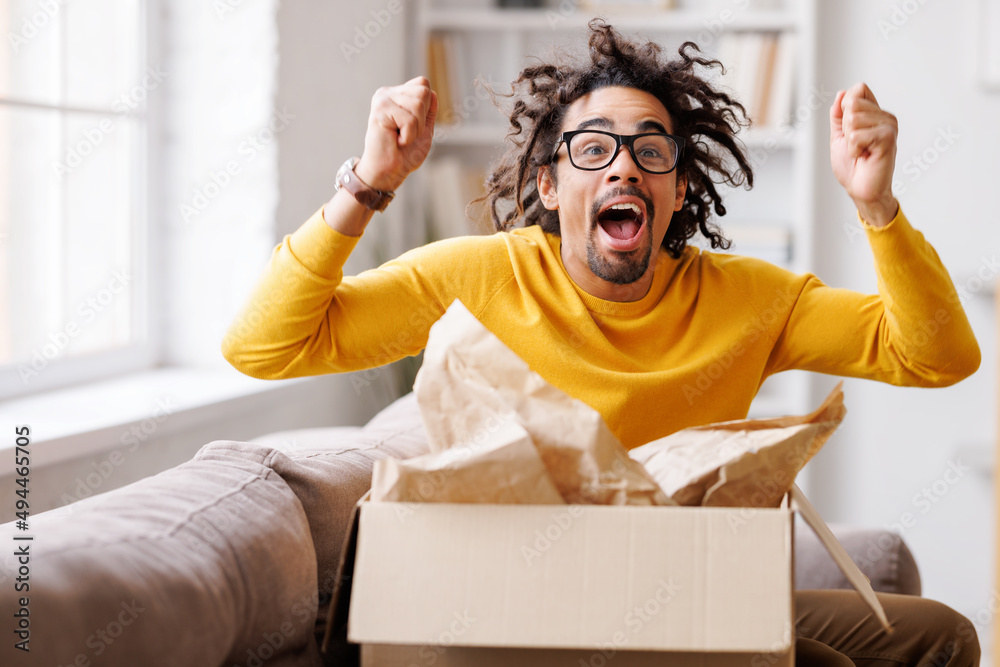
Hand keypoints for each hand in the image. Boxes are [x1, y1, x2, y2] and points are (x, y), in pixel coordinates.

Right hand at [355, 76, 436, 192]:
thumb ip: (429, 111)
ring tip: (401, 137)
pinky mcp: (380, 111)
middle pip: (423, 91)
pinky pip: (409, 120)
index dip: (426, 107)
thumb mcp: (424, 129)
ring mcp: (382, 100)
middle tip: (406, 133)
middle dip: (422, 118)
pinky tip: (396, 141)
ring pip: (418, 105)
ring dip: (415, 129)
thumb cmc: (404, 154)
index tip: (412, 125)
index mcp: (396, 95)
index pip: (422, 84)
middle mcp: (387, 94)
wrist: (388, 173)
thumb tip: (432, 92)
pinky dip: (408, 136)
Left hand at [829, 83, 898, 226]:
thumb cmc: (852, 167)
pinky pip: (856, 136)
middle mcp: (885, 117)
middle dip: (845, 128)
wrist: (860, 189)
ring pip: (852, 120)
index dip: (845, 107)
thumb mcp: (839, 137)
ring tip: (860, 152)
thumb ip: (839, 115)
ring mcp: (889, 126)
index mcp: (875, 114)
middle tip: (856, 145)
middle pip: (852, 103)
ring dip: (849, 141)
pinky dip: (853, 150)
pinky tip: (864, 157)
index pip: (858, 89)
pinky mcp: (888, 137)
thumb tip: (842, 93)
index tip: (849, 131)